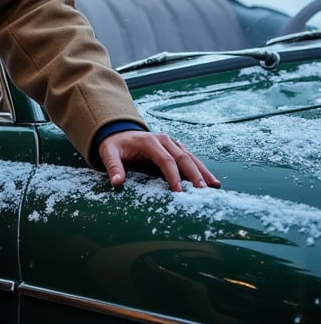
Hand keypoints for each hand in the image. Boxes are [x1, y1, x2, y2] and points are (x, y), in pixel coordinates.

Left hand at [98, 130, 220, 191]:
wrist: (118, 131)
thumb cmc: (115, 144)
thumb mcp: (108, 153)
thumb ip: (113, 167)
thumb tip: (117, 182)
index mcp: (149, 141)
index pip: (165, 159)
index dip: (173, 176)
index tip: (179, 192)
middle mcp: (163, 140)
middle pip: (182, 157)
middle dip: (194, 174)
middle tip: (202, 191)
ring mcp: (171, 143)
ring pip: (190, 156)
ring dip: (202, 171)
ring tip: (214, 186)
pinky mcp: (175, 147)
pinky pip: (190, 157)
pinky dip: (200, 168)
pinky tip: (210, 180)